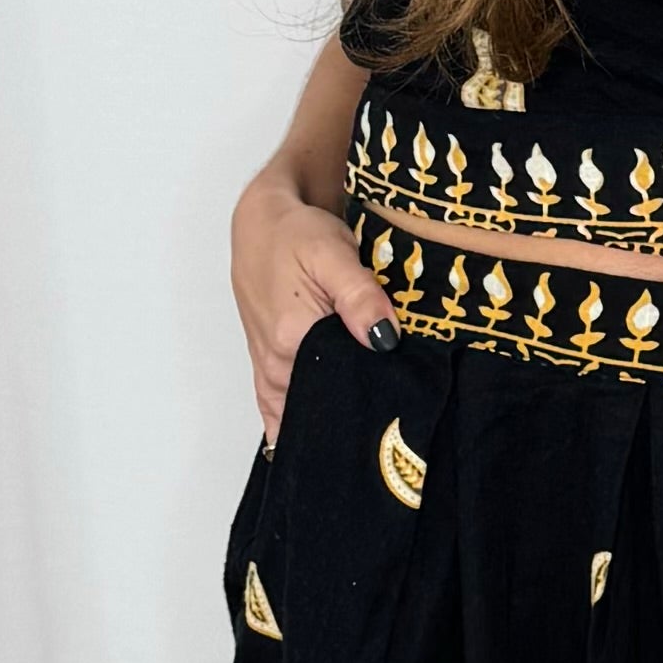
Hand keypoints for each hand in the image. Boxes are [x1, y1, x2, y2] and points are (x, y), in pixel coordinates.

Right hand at [230, 163, 396, 444]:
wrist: (261, 224)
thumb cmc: (296, 234)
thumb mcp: (334, 255)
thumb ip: (360, 298)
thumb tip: (386, 339)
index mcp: (294, 341)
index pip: (341, 394)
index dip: (373, 406)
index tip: (401, 418)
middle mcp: (276, 363)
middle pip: (323, 410)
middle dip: (356, 421)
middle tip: (392, 430)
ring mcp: (269, 369)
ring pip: (302, 416)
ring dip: (331, 423)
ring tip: (365, 436)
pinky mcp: (267, 368)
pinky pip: (280, 412)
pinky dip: (302, 424)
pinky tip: (325, 438)